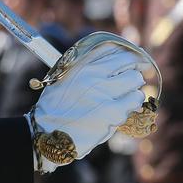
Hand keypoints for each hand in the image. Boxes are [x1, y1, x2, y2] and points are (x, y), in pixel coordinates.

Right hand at [30, 43, 148, 171]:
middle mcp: (92, 74)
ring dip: (134, 88)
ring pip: (135, 79)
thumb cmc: (55, 110)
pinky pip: (135, 100)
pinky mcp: (112, 111)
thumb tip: (115, 64)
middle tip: (132, 79)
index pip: (112, 47)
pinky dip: (133, 104)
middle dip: (134, 69)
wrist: (47, 135)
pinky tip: (125, 108)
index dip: (126, 53)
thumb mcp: (64, 80)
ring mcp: (103, 92)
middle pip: (128, 60)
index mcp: (80, 64)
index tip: (132, 59)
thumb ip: (86, 69)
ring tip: (127, 97)